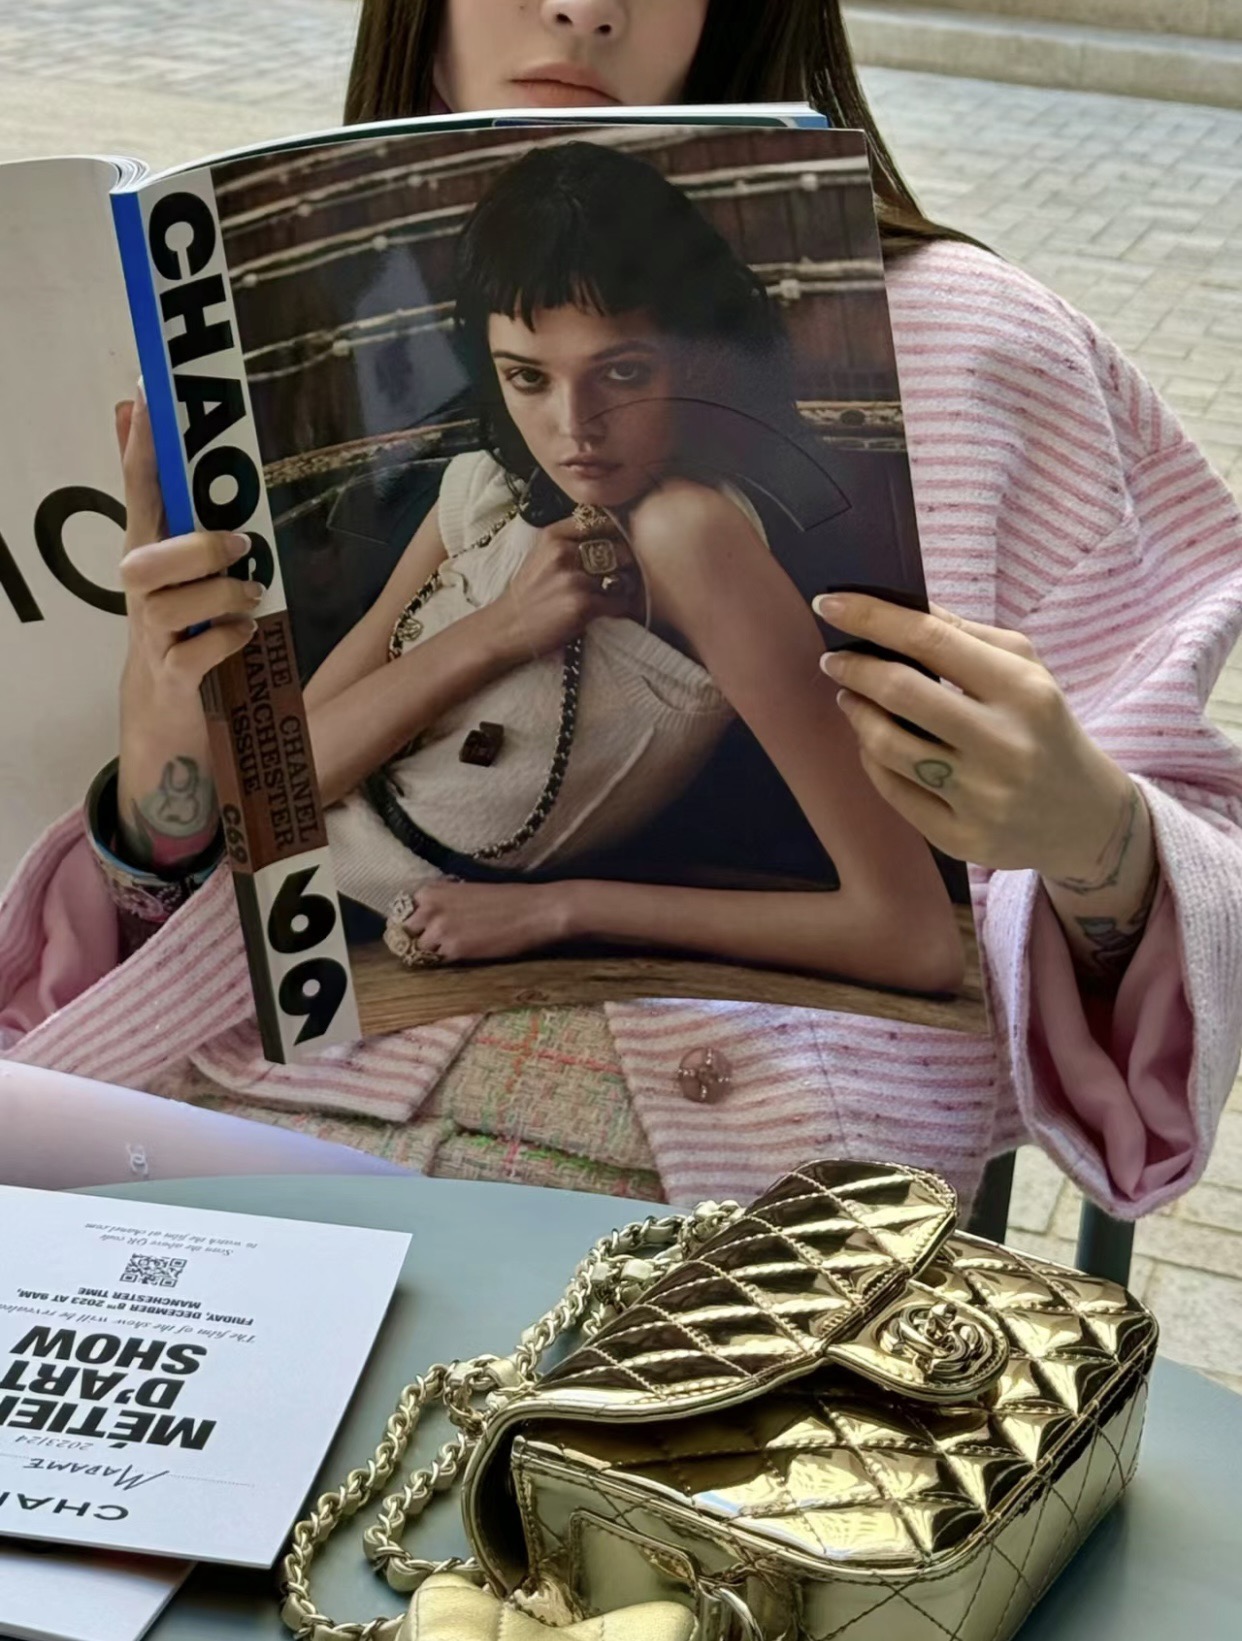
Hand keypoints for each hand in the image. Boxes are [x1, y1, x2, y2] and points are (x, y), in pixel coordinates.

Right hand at [114, 390, 260, 866]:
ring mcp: (152, 635)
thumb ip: (193, 521)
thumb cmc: (186, 628)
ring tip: (252, 597)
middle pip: (150, 558)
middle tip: (243, 545)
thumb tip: (204, 465)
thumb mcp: (189, 573)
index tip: (141, 397)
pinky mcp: (172, 675)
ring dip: (225, 596)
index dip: (138, 448)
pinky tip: (244, 634)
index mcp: (147, 556)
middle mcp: (141, 593)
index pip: (137, 492)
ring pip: (181, 605)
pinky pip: (201, 652)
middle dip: (199, 547)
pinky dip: (229, 640)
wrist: (165, 710)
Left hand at [391, 879, 571, 962]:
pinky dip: (448, 960)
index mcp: (431, 891)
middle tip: (434, 944)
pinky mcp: (454, 951)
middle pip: (406, 933)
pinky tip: (466, 953)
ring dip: (433, 952)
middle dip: (417, 938)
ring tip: (455, 948)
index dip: (413, 923)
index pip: (404, 912)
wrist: (533, 911)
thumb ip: (443, 902)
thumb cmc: (507, 899)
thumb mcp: (466, 891)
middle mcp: (429, 909)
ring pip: (420, 950)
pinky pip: (439, 961)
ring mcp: (439, 931)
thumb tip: (427, 918)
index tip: (421, 929)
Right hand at [488, 512, 641, 663]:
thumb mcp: (541, 554)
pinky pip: (619, 601)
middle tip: (621, 574)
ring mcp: (573, 579)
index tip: (616, 545)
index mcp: (553, 535)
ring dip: (624, 587)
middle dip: (624, 563)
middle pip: (616, 549)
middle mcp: (563, 552)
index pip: (600, 522)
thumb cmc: (529, 593)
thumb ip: (570, 540)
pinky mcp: (583, 604)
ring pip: (621, 576)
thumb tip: (610, 533)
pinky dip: (620, 607)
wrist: (507, 627)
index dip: (615, 534)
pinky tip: (609, 610)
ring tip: (614, 593)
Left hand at [813, 593, 1135, 881]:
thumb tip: (894, 608)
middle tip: (834, 661)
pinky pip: (893, 790)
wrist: (1085, 819)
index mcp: (1023, 690)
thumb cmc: (1045, 729)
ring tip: (851, 698)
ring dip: (856, 715)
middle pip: (900, 693)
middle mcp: (1003, 745)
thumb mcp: (1026, 671)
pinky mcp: (961, 838)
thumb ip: (964, 635)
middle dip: (854, 669)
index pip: (931, 640)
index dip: (871, 618)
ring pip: (887, 747)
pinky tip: (872, 743)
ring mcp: (981, 798)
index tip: (830, 605)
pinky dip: (872, 759)